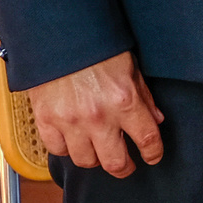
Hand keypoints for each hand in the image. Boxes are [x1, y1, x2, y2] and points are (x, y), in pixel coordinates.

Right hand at [27, 51, 165, 178]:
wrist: (58, 34)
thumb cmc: (97, 47)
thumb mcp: (130, 67)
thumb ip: (144, 97)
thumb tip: (155, 120)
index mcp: (124, 101)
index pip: (147, 140)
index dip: (153, 153)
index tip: (153, 156)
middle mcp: (99, 117)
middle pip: (115, 163)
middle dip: (125, 168)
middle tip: (127, 164)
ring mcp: (70, 122)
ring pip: (86, 161)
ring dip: (95, 158)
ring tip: (98, 150)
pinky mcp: (47, 121)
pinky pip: (59, 150)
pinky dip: (67, 149)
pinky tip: (73, 140)